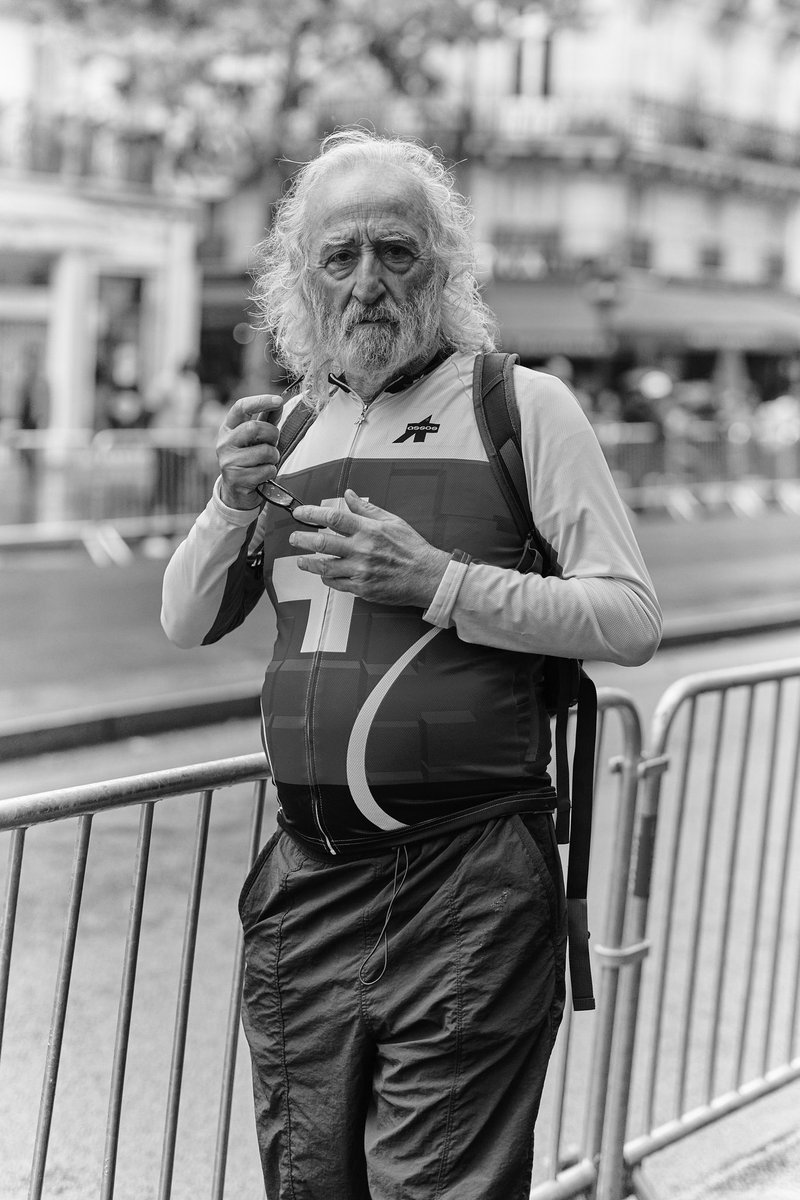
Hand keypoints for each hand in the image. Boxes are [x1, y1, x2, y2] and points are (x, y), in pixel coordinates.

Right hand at [216, 394, 289, 509]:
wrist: (236, 494)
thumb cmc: (249, 461)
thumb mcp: (254, 440)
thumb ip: (265, 421)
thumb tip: (279, 403)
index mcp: (227, 429)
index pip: (241, 407)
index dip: (260, 401)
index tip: (279, 400)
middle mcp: (224, 443)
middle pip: (255, 428)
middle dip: (272, 435)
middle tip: (273, 443)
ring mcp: (228, 461)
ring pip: (264, 451)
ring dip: (273, 457)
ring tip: (267, 462)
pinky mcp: (236, 478)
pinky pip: (266, 470)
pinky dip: (271, 472)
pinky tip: (263, 476)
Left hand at [288, 490, 450, 607]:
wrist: (427, 576)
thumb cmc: (412, 548)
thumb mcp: (392, 521)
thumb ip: (367, 509)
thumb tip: (349, 495)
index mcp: (368, 530)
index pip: (333, 518)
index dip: (312, 514)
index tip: (299, 513)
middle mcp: (362, 550)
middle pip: (322, 543)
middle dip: (302, 539)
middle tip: (293, 537)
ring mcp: (361, 570)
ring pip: (325, 567)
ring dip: (308, 563)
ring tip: (300, 560)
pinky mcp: (363, 588)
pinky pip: (337, 584)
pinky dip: (327, 578)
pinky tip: (323, 575)